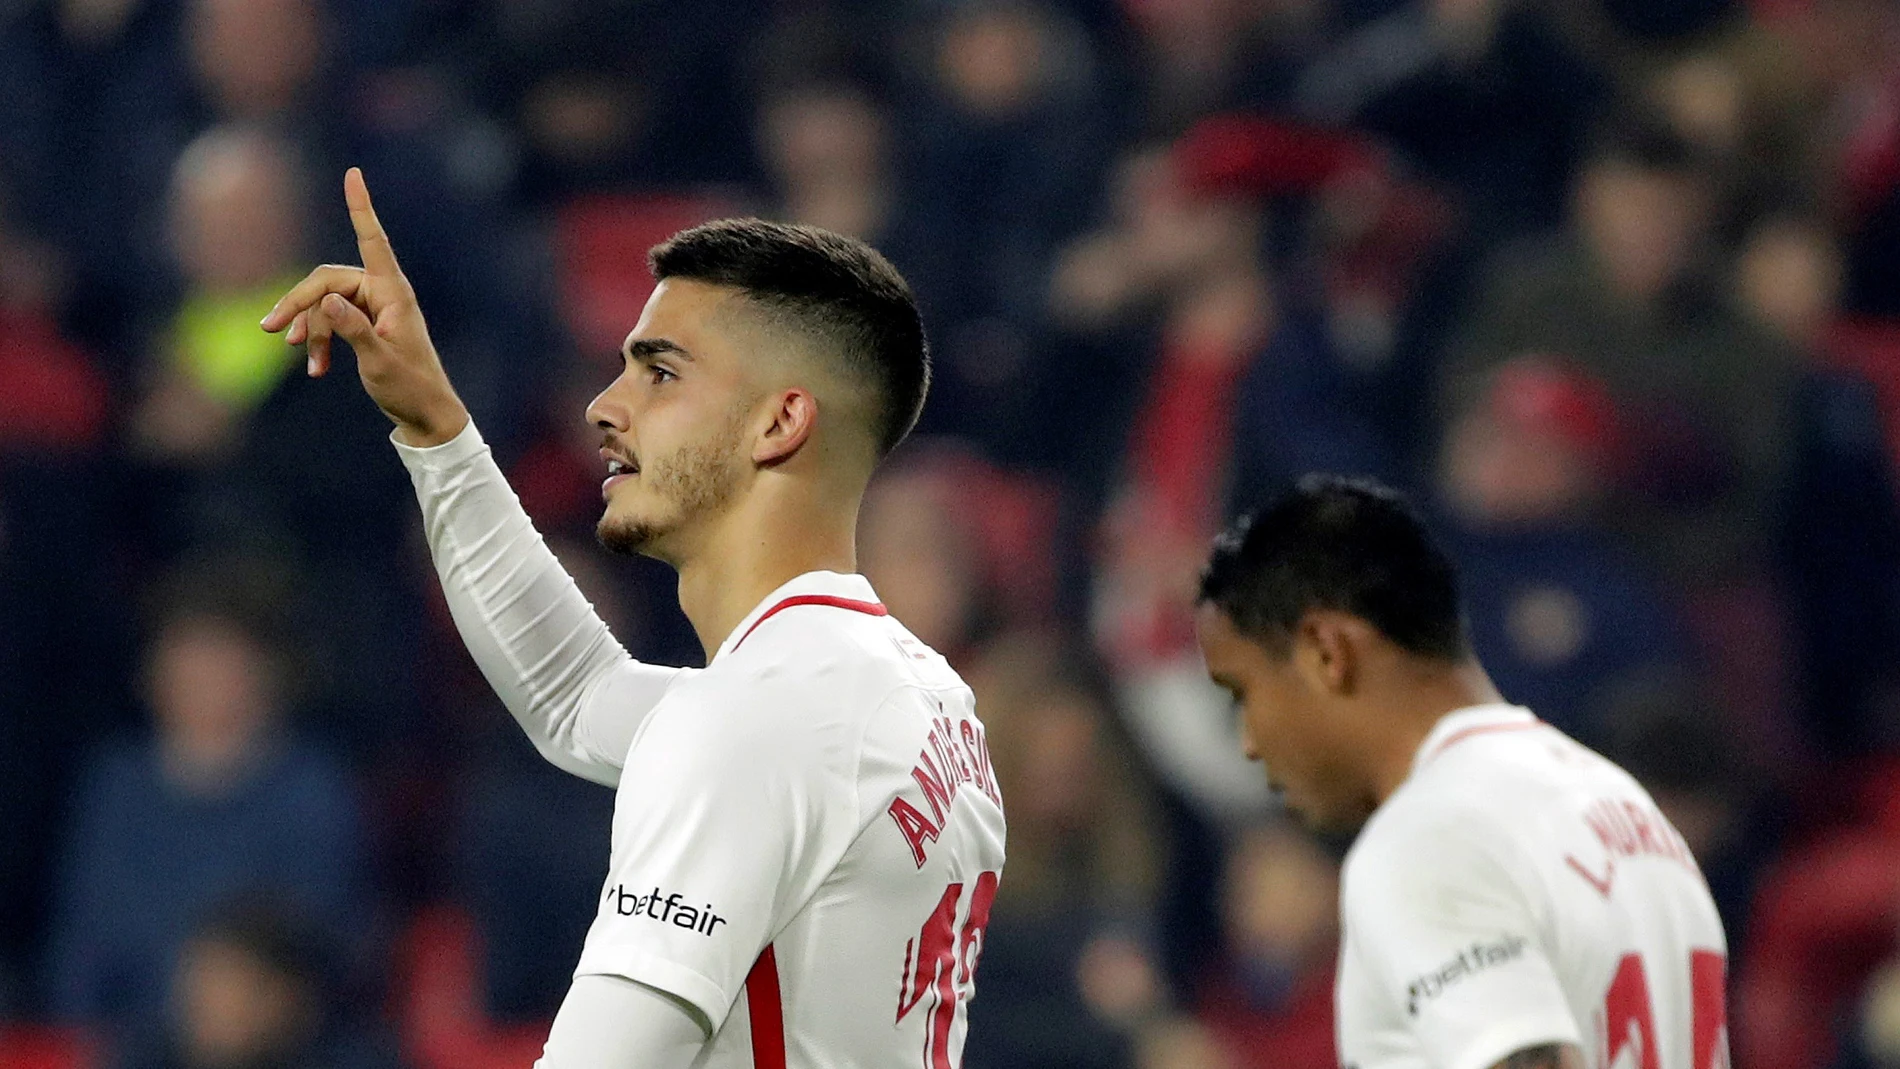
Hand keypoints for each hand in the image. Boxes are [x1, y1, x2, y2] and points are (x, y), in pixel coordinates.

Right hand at [259, 167, 468, 446]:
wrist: (425, 415)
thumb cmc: (409, 388)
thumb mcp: (379, 362)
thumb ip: (354, 331)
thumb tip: (327, 301)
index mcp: (394, 293)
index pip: (373, 241)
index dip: (360, 208)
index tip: (353, 174)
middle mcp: (383, 293)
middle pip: (326, 280)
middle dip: (298, 303)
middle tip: (270, 329)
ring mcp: (373, 307)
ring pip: (324, 303)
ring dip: (310, 329)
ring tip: (303, 359)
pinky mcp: (365, 323)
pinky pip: (330, 319)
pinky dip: (319, 340)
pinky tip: (315, 368)